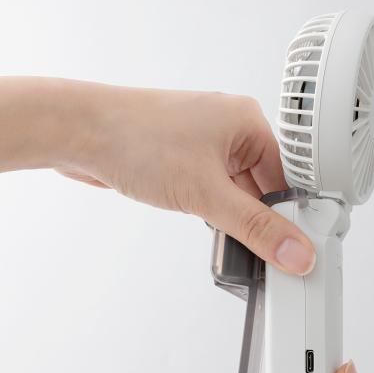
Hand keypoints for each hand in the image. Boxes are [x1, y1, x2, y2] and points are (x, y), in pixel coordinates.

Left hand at [58, 84, 315, 274]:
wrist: (76, 131)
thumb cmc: (135, 139)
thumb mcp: (207, 194)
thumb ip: (256, 229)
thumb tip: (296, 252)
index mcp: (247, 121)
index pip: (289, 175)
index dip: (292, 214)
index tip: (295, 246)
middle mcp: (228, 126)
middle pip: (262, 185)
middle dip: (255, 216)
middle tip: (252, 244)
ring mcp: (202, 140)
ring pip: (234, 189)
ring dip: (227, 213)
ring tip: (212, 222)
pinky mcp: (180, 155)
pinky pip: (209, 188)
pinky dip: (207, 207)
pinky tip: (197, 217)